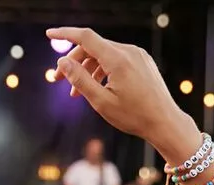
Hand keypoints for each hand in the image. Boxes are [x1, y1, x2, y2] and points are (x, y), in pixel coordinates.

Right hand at [46, 27, 198, 150]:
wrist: (164, 122)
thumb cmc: (133, 115)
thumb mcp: (100, 101)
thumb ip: (80, 80)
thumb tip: (63, 62)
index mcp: (118, 60)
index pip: (86, 38)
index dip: (65, 34)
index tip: (49, 33)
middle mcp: (129, 51)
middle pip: (92, 47)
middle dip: (73, 61)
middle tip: (58, 80)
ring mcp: (137, 55)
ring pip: (103, 54)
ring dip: (86, 68)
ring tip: (76, 92)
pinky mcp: (142, 61)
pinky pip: (115, 59)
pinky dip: (101, 69)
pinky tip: (96, 87)